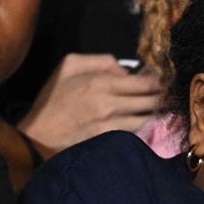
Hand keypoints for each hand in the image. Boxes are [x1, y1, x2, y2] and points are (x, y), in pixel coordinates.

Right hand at [18, 53, 161, 151]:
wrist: (39, 136)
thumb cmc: (52, 98)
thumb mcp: (69, 65)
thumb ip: (100, 60)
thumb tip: (125, 71)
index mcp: (101, 83)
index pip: (143, 83)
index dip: (157, 81)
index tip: (161, 80)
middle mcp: (110, 105)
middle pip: (149, 102)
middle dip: (160, 97)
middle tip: (164, 94)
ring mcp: (111, 126)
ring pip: (146, 119)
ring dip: (153, 114)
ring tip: (156, 108)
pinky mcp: (109, 142)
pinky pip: (135, 134)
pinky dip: (142, 128)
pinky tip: (142, 122)